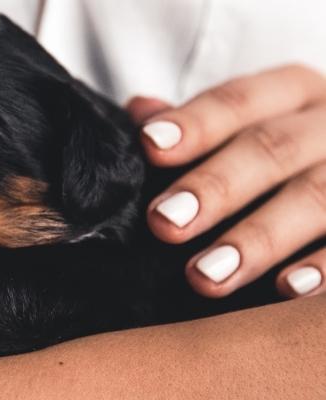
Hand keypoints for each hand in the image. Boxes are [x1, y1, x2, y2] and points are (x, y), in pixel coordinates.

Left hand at [127, 64, 325, 298]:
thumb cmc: (285, 149)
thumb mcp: (249, 123)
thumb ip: (197, 124)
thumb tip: (138, 113)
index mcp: (292, 92)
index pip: (238, 100)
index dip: (195, 123)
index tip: (149, 146)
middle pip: (273, 149)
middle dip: (215, 187)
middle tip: (164, 223)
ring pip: (317, 199)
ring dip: (259, 239)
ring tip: (205, 275)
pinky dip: (325, 267)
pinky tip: (285, 291)